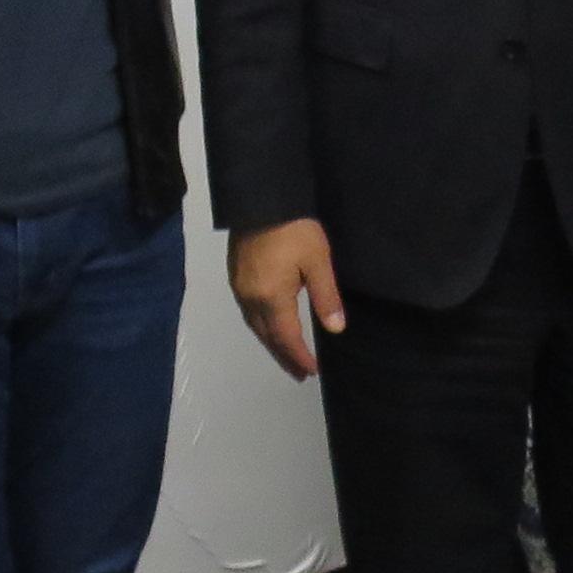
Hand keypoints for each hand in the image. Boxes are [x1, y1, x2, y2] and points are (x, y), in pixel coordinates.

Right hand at [230, 220, 346, 382]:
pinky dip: (261, 327)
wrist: (261, 199)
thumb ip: (325, 297)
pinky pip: (248, 312)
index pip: (286, 338)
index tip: (311, 373)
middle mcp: (251, 298)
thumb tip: (336, 329)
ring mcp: (240, 287)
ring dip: (271, 343)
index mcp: (271, 298)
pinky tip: (270, 325)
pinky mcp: (236, 275)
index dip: (299, 357)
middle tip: (299, 374)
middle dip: (284, 356)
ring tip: (286, 355)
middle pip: (267, 337)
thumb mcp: (317, 262)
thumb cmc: (294, 229)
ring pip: (255, 326)